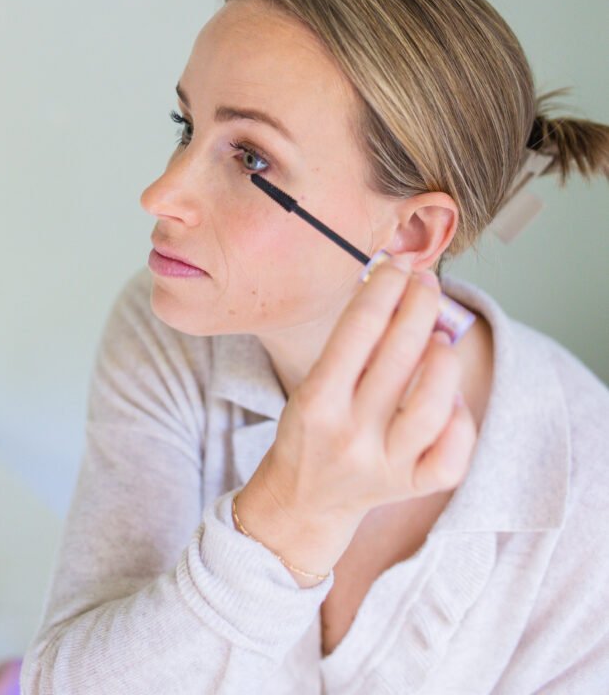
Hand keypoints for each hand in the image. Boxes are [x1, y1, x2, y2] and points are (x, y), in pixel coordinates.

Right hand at [257, 257, 476, 530]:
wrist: (304, 499)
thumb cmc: (312, 426)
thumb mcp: (312, 381)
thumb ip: (353, 344)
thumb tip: (400, 287)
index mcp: (317, 401)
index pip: (358, 331)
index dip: (385, 289)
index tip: (398, 266)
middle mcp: (351, 434)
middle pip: (400, 360)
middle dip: (420, 308)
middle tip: (426, 285)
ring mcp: (385, 465)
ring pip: (433, 409)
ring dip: (443, 362)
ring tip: (440, 339)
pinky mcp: (411, 487)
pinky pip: (451, 456)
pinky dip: (460, 420)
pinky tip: (450, 397)